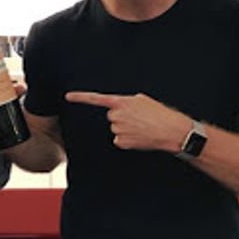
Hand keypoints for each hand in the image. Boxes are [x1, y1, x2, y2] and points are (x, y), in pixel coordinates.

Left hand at [65, 91, 188, 151]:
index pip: (96, 99)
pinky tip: (139, 137)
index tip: (67, 96)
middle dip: (122, 117)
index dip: (80, 97)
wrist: (171, 130)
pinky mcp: (121, 142)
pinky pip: (119, 140)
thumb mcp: (142, 100)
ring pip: (116, 128)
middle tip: (138, 119)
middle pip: (111, 116)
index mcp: (121, 102)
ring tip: (142, 127)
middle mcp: (116, 115)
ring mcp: (118, 130)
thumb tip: (119, 108)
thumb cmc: (159, 113)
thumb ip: (126, 102)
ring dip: (126, 128)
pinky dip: (128, 139)